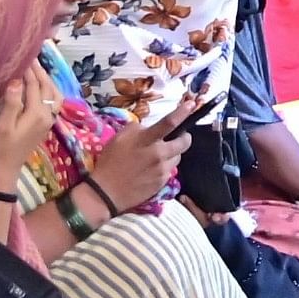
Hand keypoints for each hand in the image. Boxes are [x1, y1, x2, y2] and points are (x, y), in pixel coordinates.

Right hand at [0, 63, 57, 182]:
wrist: (4, 170)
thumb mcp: (2, 126)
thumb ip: (11, 103)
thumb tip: (16, 81)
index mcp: (37, 114)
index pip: (35, 85)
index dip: (29, 70)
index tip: (22, 55)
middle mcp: (47, 116)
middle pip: (47, 87)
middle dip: (40, 72)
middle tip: (30, 56)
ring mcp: (47, 121)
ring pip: (53, 95)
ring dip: (46, 80)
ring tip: (36, 69)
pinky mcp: (44, 125)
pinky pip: (52, 102)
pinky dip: (47, 90)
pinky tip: (38, 87)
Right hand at [86, 92, 203, 212]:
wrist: (107, 192)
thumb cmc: (110, 162)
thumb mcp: (119, 138)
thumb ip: (137, 129)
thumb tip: (148, 128)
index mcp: (146, 140)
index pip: (169, 123)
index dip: (182, 113)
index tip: (191, 104)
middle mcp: (158, 154)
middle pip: (184, 142)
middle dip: (184, 137)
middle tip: (178, 136)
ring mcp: (162, 170)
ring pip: (178, 157)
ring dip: (172, 153)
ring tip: (158, 155)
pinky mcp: (162, 183)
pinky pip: (170, 170)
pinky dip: (164, 166)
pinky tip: (152, 169)